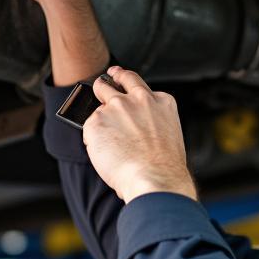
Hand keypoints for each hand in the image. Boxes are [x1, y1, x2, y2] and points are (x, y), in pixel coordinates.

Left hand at [84, 67, 197, 203]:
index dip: (131, 88)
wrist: (154, 179)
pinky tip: (104, 151)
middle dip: (111, 79)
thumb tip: (134, 129)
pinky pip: (90, 125)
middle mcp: (139, 100)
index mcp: (162, 103)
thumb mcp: (169, 136)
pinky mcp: (97, 120)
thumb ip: (151, 123)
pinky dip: (93, 137)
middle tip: (104, 81)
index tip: (126, 87)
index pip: (142, 87)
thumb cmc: (164, 168)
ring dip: (98, 105)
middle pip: (120, 78)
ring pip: (100, 95)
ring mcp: (117, 107)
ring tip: (99, 123)